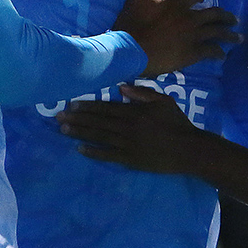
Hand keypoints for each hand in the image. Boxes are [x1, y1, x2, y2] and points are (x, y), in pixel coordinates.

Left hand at [57, 83, 202, 172]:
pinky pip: (107, 155)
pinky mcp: (130, 159)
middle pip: (97, 121)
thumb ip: (143, 93)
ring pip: (98, 136)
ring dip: (79, 132)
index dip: (87, 106)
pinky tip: (80, 149)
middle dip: (77, 118)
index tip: (72, 104)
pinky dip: (93, 152)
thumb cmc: (178, 123)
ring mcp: (127, 144)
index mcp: (134, 112)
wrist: (189, 150)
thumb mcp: (164, 101)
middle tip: (58, 116)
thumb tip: (122, 87)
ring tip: (63, 129)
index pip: (105, 108)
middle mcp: (127, 127)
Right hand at [114, 0, 240, 76]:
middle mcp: (190, 18)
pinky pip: (211, 51)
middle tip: (234, 19)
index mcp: (178, 4)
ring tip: (238, 38)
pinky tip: (222, 55)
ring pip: (218, 33)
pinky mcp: (192, 54)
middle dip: (227, 16)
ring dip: (230, 35)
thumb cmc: (131, 24)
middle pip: (215, 14)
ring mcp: (193, 37)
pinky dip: (218, 53)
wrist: (130, 50)